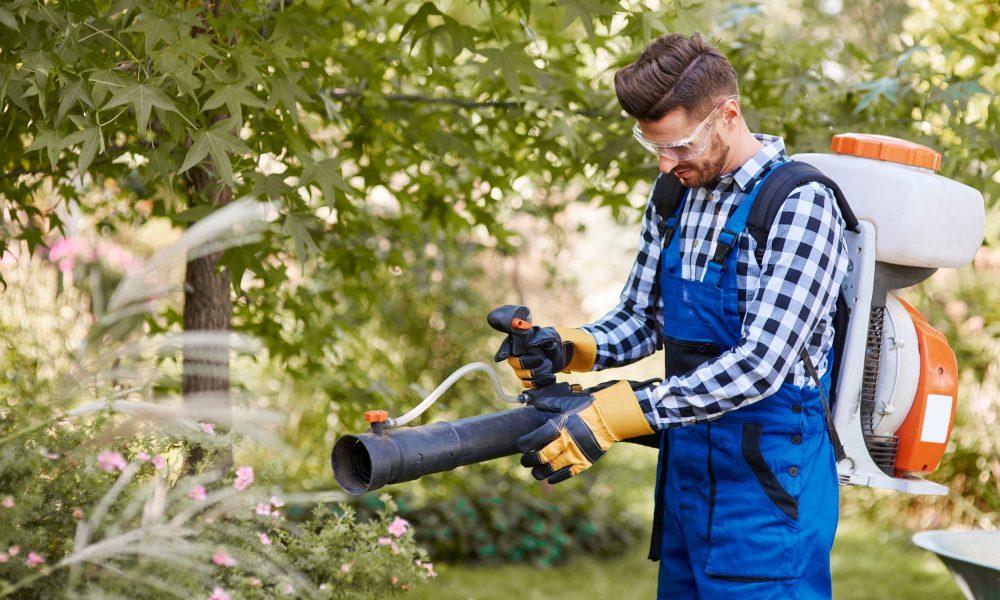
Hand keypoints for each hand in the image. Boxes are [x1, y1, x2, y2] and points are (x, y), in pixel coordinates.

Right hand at [498, 326, 597, 388]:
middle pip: (514, 363)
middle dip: (529, 363)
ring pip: (522, 375)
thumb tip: (529, 344)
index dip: (502, 352)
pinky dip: (541, 381)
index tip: (501, 358)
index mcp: (518, 341)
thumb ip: (540, 338)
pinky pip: (529, 384)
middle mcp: (516, 355)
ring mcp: (520, 368)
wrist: (560, 353)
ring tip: (549, 365)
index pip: (507, 346)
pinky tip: (550, 376)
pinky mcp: (527, 378)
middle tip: (542, 358)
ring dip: (539, 372)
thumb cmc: (552, 341)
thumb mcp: (550, 336)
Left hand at [516, 380, 653, 483]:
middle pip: (541, 456)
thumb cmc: (587, 408)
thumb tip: (534, 403)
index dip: (524, 444)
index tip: (520, 446)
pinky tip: (549, 478)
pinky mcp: (585, 461)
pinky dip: (556, 477)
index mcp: (559, 425)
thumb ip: (549, 404)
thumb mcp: (567, 402)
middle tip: (524, 461)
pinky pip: (568, 474)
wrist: (611, 418)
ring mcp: (576, 453)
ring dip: (540, 472)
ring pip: (552, 468)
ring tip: (535, 473)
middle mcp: (566, 441)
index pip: (535, 439)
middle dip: (529, 460)